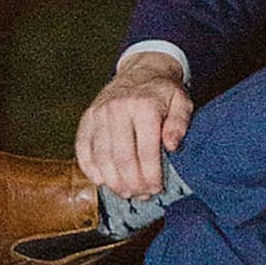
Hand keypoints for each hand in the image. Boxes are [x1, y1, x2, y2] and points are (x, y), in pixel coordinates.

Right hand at [75, 55, 191, 198]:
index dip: (151, 175)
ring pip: (101, 157)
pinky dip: (89, 168)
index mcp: (144, 106)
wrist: (142, 69)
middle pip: (122, 158)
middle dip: (132, 183)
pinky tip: (101, 181)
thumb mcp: (182, 102)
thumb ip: (180, 124)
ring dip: (112, 181)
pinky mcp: (87, 118)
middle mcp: (118, 109)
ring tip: (125, 192)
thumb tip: (172, 147)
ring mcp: (99, 113)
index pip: (146, 151)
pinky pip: (83, 148)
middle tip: (142, 195)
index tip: (156, 189)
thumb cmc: (163, 92)